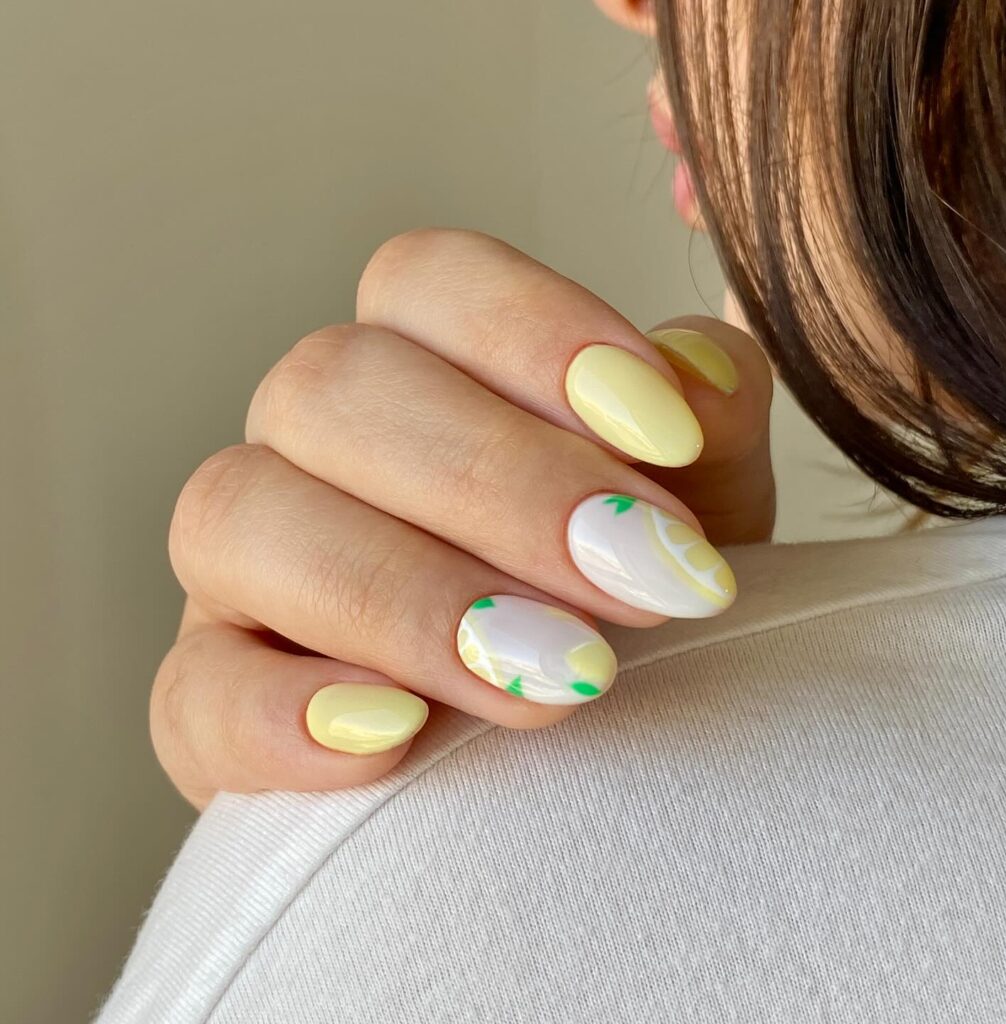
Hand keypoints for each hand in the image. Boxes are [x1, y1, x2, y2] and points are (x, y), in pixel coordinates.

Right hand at [153, 229, 772, 807]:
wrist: (575, 742)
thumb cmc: (628, 598)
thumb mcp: (699, 508)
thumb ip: (708, 430)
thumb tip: (694, 380)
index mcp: (414, 364)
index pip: (424, 278)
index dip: (536, 333)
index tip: (665, 437)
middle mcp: (308, 444)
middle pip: (332, 386)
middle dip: (497, 484)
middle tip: (638, 579)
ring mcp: (242, 569)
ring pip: (239, 517)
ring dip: (407, 598)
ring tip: (560, 678)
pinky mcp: (211, 699)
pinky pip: (194, 692)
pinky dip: (281, 717)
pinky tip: (398, 743)